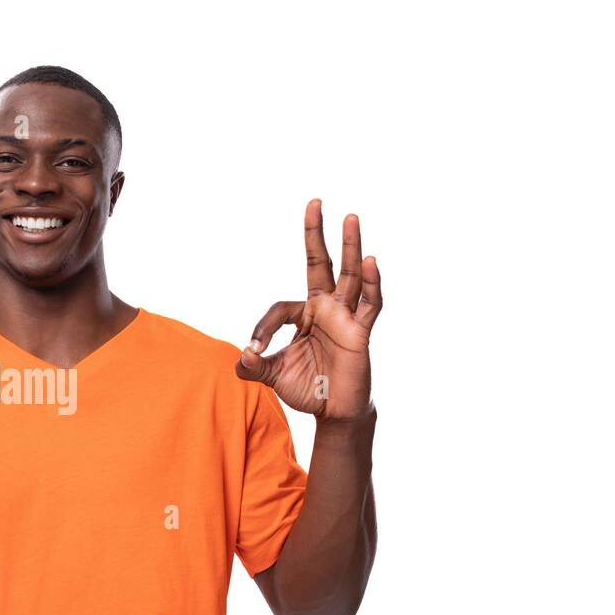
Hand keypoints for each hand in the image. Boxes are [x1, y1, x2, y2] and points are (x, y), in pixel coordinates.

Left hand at [235, 199, 382, 420]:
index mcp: (304, 315)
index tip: (254, 351)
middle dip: (316, 235)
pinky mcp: (361, 332)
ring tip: (350, 217)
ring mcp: (345, 317)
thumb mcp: (273, 376)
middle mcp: (326, 309)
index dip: (263, 328)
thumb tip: (242, 356)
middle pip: (320, 264)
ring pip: (349, 276)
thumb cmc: (307, 388)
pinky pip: (370, 304)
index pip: (279, 309)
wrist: (333, 412)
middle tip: (314, 202)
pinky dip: (372, 283)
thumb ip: (254, 366)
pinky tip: (370, 260)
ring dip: (350, 246)